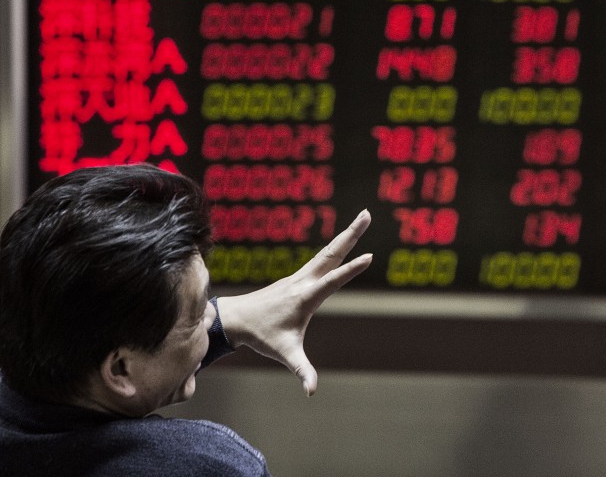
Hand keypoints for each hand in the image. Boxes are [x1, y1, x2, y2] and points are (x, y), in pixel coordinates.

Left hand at [215, 210, 371, 395]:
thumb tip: (311, 391)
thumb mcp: (284, 353)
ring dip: (346, 235)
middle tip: (367, 214)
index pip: (333, 280)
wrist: (236, 318)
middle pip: (332, 252)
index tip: (370, 257)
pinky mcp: (296, 278)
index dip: (351, 270)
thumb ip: (301, 370)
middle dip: (351, 233)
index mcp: (305, 297)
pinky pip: (320, 258)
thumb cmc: (261, 336)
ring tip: (361, 219)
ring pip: (327, 251)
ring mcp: (299, 276)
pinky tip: (341, 241)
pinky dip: (335, 246)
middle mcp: (303, 281)